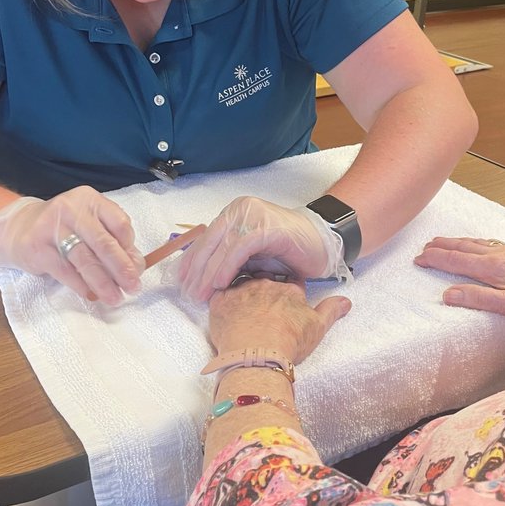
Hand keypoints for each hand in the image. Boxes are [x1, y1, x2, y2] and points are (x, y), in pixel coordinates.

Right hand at [0, 188, 144, 304]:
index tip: (137, 268)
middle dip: (122, 269)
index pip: (119, 223)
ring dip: (103, 283)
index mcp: (90, 200)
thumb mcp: (88, 224)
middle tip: (133, 287)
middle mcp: (71, 209)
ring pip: (85, 260)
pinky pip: (66, 272)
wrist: (18, 227)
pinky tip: (91, 295)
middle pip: (103, 243)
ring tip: (115, 298)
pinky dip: (81, 286)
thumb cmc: (63, 228)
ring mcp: (52, 227)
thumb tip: (135, 265)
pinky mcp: (37, 248)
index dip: (131, 248)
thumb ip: (111, 239)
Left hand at [178, 197, 345, 301]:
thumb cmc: (288, 252)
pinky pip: (240, 247)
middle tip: (189, 295)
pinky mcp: (266, 226)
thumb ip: (228, 259)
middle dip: (196, 271)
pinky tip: (221, 284)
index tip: (181, 284)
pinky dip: (228, 266)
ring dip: (208, 273)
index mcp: (233, 214)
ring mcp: (254, 215)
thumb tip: (199, 277)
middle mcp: (240, 210)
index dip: (191, 262)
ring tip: (201, 295)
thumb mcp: (251, 255)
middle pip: (210, 242)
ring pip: (222, 246)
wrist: (323, 243)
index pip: (205, 239)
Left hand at [209, 275, 350, 363]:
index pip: (291, 281)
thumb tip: (347, 301)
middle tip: (264, 304)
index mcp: (289, 289)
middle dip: (265, 286)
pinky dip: (222, 298)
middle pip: (265, 278)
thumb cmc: (288, 342)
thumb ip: (331, 311)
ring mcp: (241, 291)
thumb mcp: (317, 327)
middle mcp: (265, 284)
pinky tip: (224, 309)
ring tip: (243, 305)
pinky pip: (219, 291)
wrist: (256, 355)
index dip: (290, 288)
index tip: (288, 297)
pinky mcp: (220, 301)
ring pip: (241, 281)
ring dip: (243, 289)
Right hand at [414, 237, 504, 326]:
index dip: (435, 259)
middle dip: (443, 246)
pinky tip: (482, 243)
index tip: (419, 258)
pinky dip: (479, 241)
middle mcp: (501, 255)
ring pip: (479, 243)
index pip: (456, 261)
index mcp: (494, 268)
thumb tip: (448, 294)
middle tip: (426, 245)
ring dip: (459, 242)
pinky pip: (494, 242)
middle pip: (465, 247)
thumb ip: (479, 299)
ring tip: (446, 241)